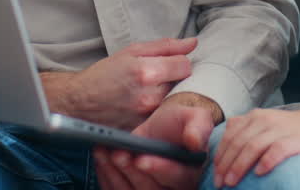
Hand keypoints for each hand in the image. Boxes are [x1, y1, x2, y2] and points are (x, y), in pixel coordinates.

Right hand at [46, 37, 196, 129]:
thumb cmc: (103, 74)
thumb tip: (192, 43)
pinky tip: (146, 108)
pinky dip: (160, 113)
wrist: (77, 103)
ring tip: (151, 94)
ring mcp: (146, 118)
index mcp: (146, 72)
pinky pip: (163, 119)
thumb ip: (165, 47)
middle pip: (183, 86)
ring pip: (175, 103)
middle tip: (160, 80)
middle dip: (175, 81)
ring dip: (169, 97)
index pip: (185, 65)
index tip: (169, 65)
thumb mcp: (131, 52)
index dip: (178, 63)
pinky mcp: (143, 132)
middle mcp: (149, 97)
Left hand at [94, 99, 214, 189]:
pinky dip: (106, 176)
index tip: (141, 159)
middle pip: (150, 189)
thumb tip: (195, 142)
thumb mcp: (194, 117)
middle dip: (131, 171)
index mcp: (190, 174)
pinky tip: (100, 158)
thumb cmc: (179, 124)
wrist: (162, 129)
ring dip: (114, 173)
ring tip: (104, 151)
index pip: (177, 178)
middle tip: (118, 153)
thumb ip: (199, 126)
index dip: (159, 169)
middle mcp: (171, 189)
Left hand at [212, 108, 299, 186]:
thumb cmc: (289, 131)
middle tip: (220, 183)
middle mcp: (264, 120)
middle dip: (226, 165)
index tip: (214, 174)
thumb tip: (222, 145)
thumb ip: (244, 129)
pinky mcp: (295, 140)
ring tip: (232, 182)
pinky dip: (266, 161)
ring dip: (239, 166)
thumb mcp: (264, 125)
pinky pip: (277, 150)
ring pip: (253, 146)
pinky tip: (259, 173)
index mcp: (254, 117)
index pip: (230, 136)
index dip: (220, 156)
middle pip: (238, 143)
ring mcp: (280, 129)